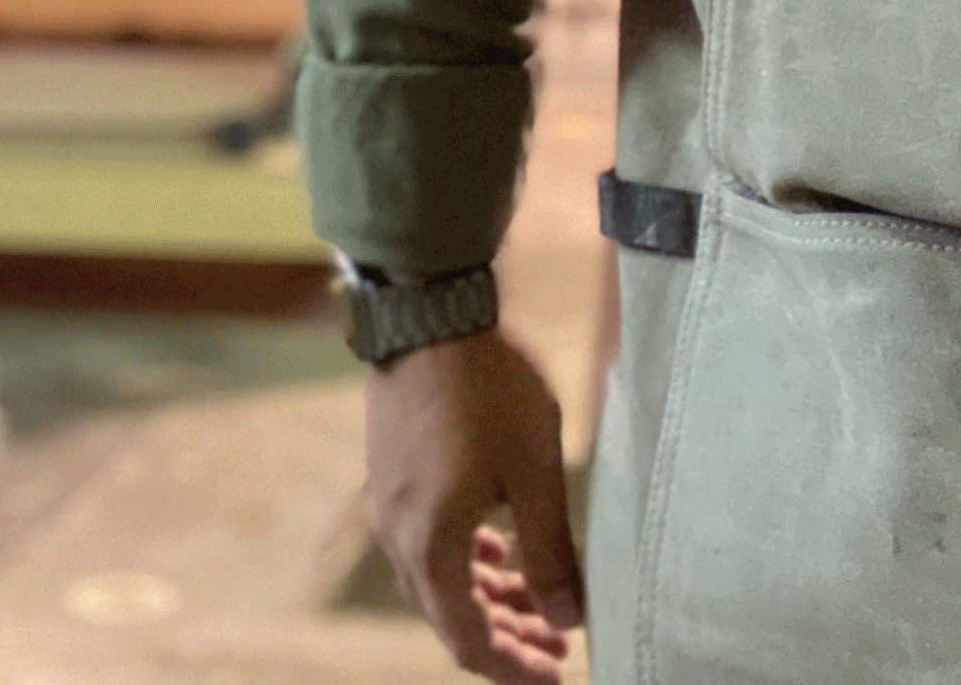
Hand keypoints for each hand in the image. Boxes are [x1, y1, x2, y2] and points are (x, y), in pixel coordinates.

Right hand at [363, 324, 581, 677]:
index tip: (557, 673)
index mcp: (432, 547)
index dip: (513, 668)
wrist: (427, 311)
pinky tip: (494, 545)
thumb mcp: (533, 471)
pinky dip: (464, 558)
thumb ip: (550, 551)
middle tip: (558, 642)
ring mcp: (389, 504)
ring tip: (539, 597)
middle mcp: (399, 537)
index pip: (468, 642)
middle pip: (450, 617)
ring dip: (487, 595)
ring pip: (438, 579)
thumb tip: (571, 617)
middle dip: (507, 636)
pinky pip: (426, 542)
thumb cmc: (487, 388)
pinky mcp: (392, 474)